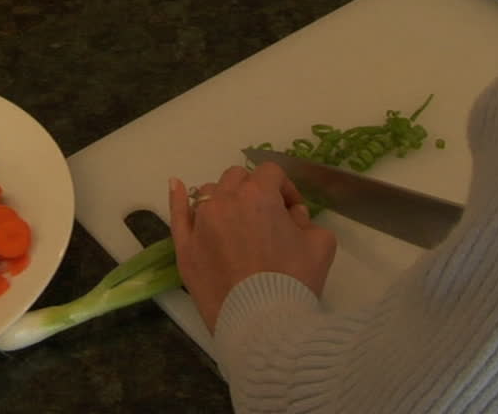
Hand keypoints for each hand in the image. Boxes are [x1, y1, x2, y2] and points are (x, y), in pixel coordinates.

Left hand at [169, 163, 336, 332]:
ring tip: (235, 220)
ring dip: (224, 198)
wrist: (263, 324)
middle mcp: (225, 201)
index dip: (285, 189)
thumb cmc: (295, 280)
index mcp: (258, 195)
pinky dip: (178, 198)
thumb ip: (307, 220)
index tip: (292, 212)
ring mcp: (200, 224)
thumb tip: (291, 217)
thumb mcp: (320, 243)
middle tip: (267, 218)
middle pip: (237, 178)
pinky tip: (176, 186)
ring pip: (209, 193)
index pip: (272, 173)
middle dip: (254, 190)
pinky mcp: (185, 248)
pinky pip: (178, 214)